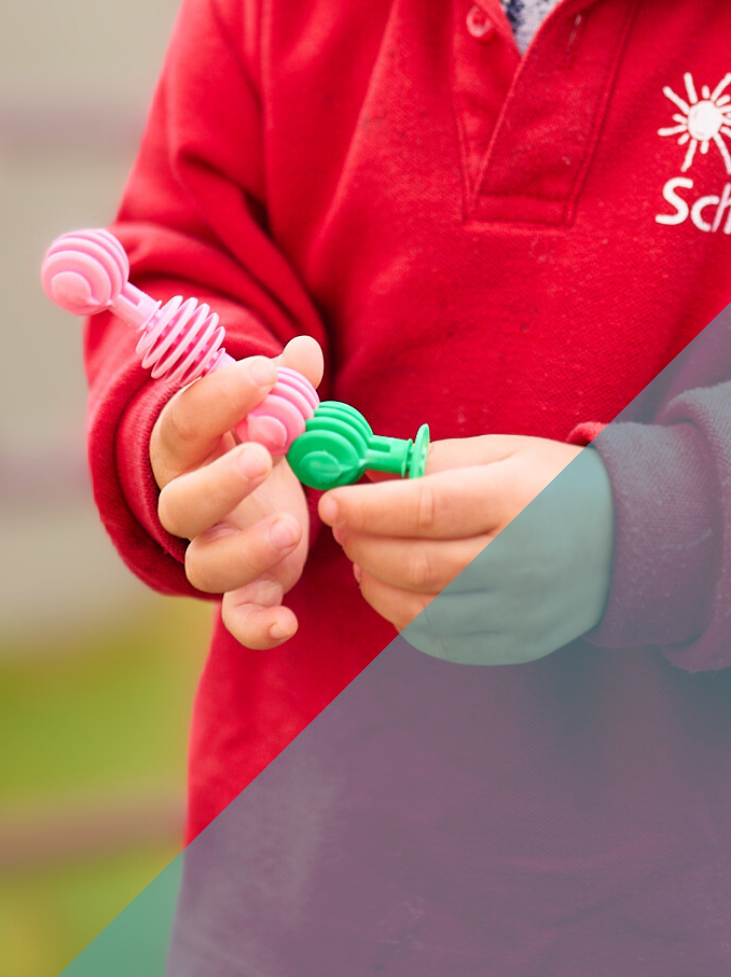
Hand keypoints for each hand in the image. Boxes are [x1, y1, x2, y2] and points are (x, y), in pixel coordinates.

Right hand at [151, 336, 325, 649]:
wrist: (256, 491)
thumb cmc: (260, 435)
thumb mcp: (272, 406)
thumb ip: (287, 383)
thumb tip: (305, 351)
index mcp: (189, 449)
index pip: (184, 422)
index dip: (217, 398)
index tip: (262, 373)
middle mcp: (190, 503)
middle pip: (181, 504)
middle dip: (221, 481)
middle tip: (264, 455)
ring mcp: (215, 548)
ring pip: (206, 564)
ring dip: (247, 548)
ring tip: (292, 526)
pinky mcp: (247, 586)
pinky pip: (240, 616)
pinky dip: (259, 625)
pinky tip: (288, 623)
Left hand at [321, 435, 614, 664]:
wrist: (628, 535)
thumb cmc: (557, 483)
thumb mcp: (508, 451)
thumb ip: (438, 460)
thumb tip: (369, 474)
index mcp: (516, 499)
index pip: (425, 508)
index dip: (369, 508)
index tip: (333, 501)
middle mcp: (518, 559)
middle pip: (413, 563)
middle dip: (363, 543)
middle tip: (344, 525)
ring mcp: (518, 608)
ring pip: (418, 608)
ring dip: (375, 582)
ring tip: (367, 556)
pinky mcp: (517, 642)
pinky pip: (440, 639)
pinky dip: (405, 615)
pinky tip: (398, 588)